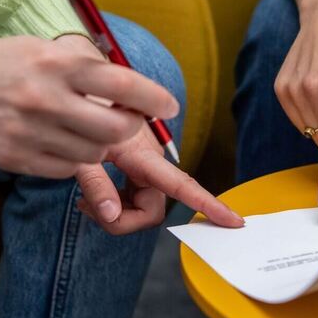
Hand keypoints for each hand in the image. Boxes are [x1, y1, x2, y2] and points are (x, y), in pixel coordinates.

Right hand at [0, 34, 178, 178]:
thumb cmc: (0, 63)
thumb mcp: (43, 50)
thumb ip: (85, 68)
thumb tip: (133, 90)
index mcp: (55, 63)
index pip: (121, 83)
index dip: (153, 97)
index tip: (169, 106)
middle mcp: (44, 98)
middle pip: (116, 128)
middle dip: (130, 127)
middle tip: (127, 120)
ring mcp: (29, 132)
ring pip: (94, 153)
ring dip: (101, 144)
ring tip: (85, 127)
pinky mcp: (15, 158)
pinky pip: (66, 169)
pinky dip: (74, 159)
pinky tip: (60, 140)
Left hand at [74, 128, 244, 233]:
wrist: (85, 96)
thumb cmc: (85, 119)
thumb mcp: (82, 154)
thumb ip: (96, 185)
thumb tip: (110, 216)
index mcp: (144, 156)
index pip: (182, 185)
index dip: (209, 204)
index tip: (234, 220)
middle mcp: (151, 164)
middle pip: (150, 212)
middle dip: (121, 220)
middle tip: (84, 207)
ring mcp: (145, 168)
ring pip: (139, 209)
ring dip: (113, 212)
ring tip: (84, 199)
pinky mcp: (137, 170)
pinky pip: (132, 201)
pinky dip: (113, 203)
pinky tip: (91, 194)